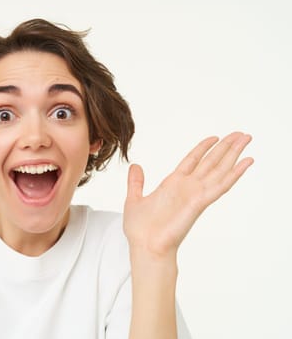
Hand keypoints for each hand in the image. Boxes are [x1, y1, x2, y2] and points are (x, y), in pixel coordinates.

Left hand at [123, 132, 252, 257]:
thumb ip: (136, 182)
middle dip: (226, 147)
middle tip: (242, 134)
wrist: (145, 246)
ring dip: (234, 154)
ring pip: (219, 169)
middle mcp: (187, 188)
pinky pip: (220, 186)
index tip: (215, 137)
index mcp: (172, 185)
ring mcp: (195, 194)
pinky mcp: (200, 203)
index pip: (192, 160)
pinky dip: (234, 174)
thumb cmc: (140, 230)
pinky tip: (246, 163)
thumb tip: (135, 166)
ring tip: (247, 139)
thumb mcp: (134, 199)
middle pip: (211, 162)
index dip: (204, 148)